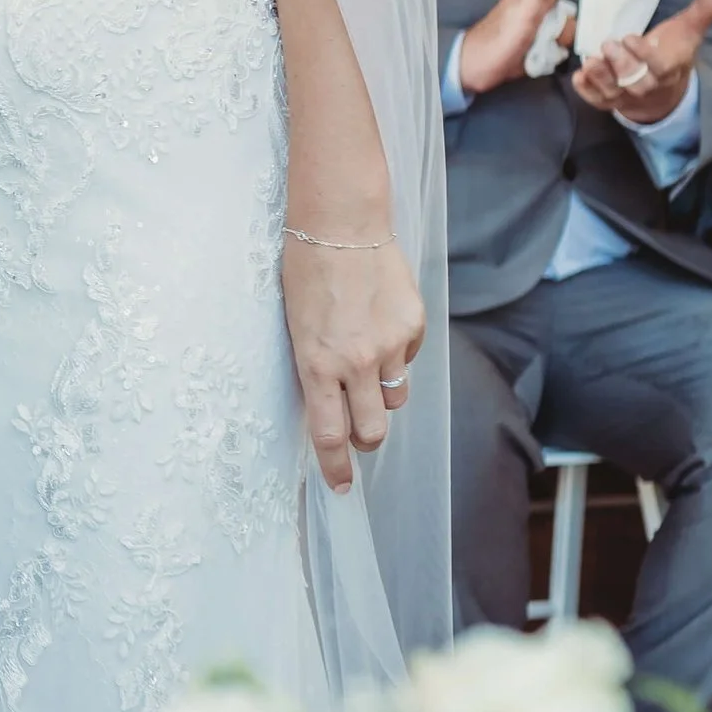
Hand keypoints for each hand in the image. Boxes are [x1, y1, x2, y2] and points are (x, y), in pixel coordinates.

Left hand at [282, 236, 426, 494]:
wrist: (341, 224)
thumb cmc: (306, 273)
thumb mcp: (297, 329)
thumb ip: (317, 369)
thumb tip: (334, 405)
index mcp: (317, 365)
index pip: (329, 435)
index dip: (335, 468)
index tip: (339, 487)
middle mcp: (356, 362)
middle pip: (372, 431)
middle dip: (366, 440)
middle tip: (360, 432)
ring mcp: (390, 345)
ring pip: (395, 397)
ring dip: (381, 394)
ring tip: (365, 361)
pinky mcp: (414, 326)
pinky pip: (409, 358)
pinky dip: (397, 353)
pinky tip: (380, 323)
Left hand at [571, 0, 711, 127]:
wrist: (663, 89)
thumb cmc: (673, 51)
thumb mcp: (689, 30)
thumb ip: (706, 9)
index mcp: (669, 68)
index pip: (659, 66)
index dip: (644, 55)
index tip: (629, 36)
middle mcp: (648, 86)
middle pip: (635, 81)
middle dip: (620, 64)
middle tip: (607, 44)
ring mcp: (627, 97)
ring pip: (613, 92)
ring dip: (600, 78)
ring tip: (589, 60)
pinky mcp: (609, 101)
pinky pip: (596, 101)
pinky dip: (586, 92)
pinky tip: (578, 78)